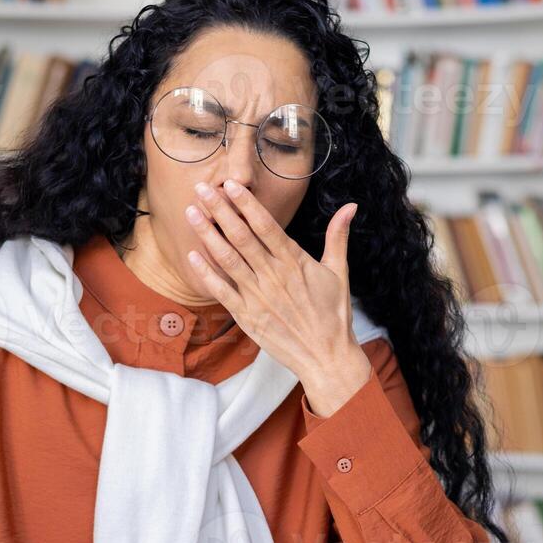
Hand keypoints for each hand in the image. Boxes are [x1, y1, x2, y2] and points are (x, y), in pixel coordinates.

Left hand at [183, 180, 364, 402]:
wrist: (327, 357)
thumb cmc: (334, 315)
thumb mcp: (339, 272)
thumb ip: (337, 237)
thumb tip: (351, 206)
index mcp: (295, 262)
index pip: (267, 226)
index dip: (247, 204)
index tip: (231, 184)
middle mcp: (274, 277)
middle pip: (242, 237)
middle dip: (221, 210)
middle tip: (202, 188)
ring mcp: (259, 297)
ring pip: (228, 259)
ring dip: (208, 235)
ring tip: (191, 213)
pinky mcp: (248, 317)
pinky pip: (223, 291)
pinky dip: (207, 273)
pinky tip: (193, 255)